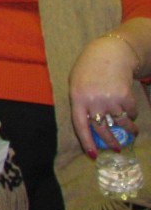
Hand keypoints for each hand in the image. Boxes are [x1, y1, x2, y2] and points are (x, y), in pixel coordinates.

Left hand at [69, 35, 139, 157]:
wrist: (109, 54)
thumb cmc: (90, 70)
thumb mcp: (77, 85)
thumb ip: (82, 104)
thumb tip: (92, 127)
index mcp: (77, 99)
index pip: (80, 125)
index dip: (86, 141)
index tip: (93, 155)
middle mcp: (92, 101)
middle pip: (102, 128)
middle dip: (111, 141)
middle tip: (117, 149)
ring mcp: (109, 99)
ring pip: (120, 123)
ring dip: (129, 129)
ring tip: (133, 132)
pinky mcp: (125, 97)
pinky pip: (130, 113)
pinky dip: (132, 114)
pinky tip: (131, 109)